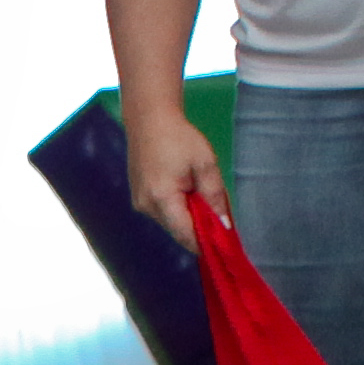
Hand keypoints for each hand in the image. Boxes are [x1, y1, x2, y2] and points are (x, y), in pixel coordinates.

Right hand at [121, 87, 226, 239]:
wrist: (149, 120)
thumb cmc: (180, 138)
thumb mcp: (205, 164)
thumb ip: (215, 196)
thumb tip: (224, 225)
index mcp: (162, 198)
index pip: (185, 235)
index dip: (205, 243)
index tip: (223, 244)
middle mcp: (146, 206)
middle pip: (178, 231)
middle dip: (199, 228)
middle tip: (217, 213)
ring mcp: (139, 203)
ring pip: (170, 222)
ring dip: (188, 217)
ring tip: (199, 194)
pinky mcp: (138, 197)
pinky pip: (162, 212)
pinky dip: (177, 209)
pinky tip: (185, 190)